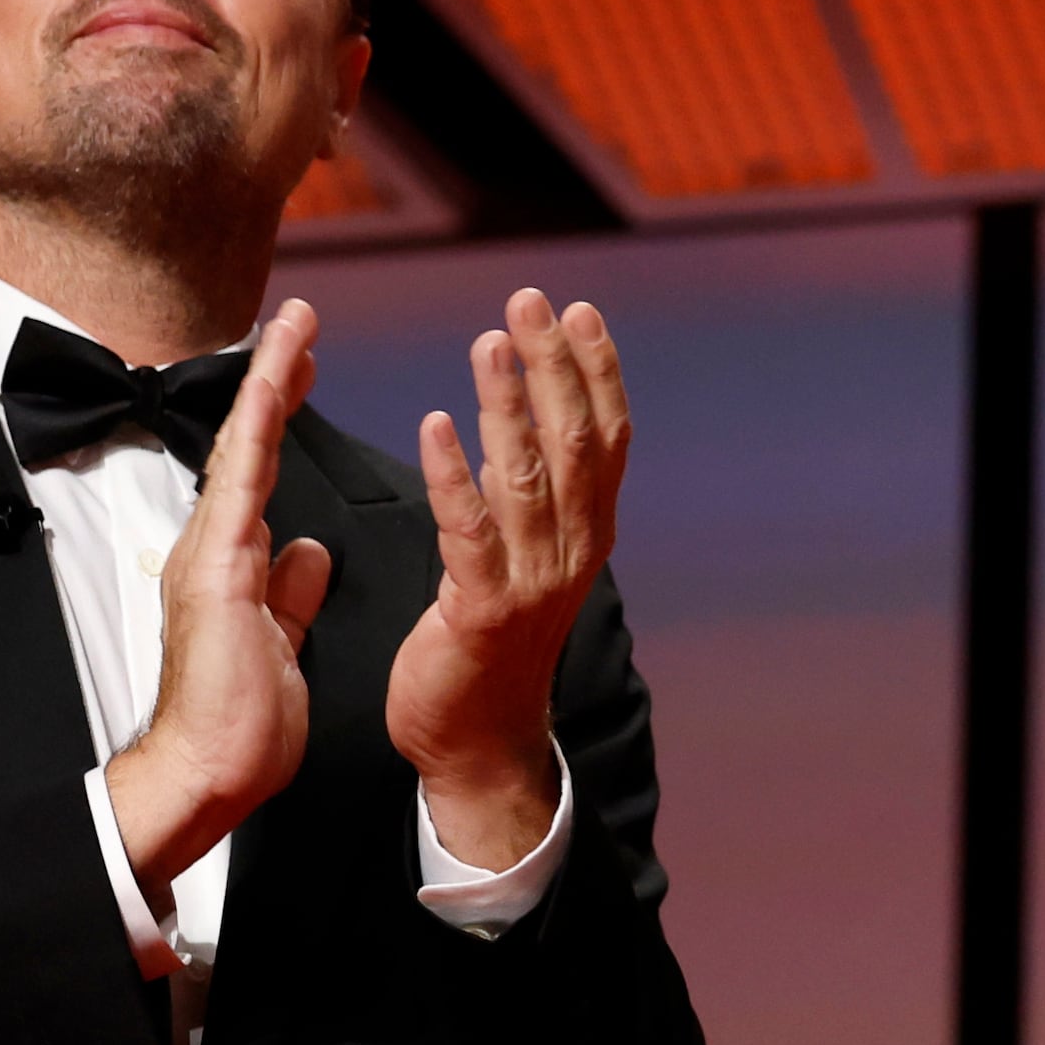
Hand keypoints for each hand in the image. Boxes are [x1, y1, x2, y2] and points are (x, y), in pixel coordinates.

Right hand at [104, 299, 331, 906]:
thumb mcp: (281, 642)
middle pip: (248, 444)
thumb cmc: (241, 722)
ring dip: (268, 384)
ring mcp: (212, 553)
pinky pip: (243, 483)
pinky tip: (274, 389)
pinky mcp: (219, 570)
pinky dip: (259, 431)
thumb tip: (310, 551)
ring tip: (294, 327)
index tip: (305, 368)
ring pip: (242, 448)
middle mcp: (217, 546)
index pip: (262, 472)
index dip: (282, 417)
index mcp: (235, 562)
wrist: (209, 771)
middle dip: (274, 379)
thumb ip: (289, 593)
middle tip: (300, 319)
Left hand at [393, 286, 627, 868]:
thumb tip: (534, 427)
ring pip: (529, 476)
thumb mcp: (531, 564)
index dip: (597, 371)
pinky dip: (455, 475)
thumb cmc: (490, 647)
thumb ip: (538, 501)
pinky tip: (438, 424)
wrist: (478, 744)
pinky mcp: (483, 610)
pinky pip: (470, 531)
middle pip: (576, 442)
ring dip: (510, 403)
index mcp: (588, 535)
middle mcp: (574, 552)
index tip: (578, 309)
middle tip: (530, 299)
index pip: (607, 438)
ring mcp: (534, 582)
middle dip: (555, 365)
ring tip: (491, 341)